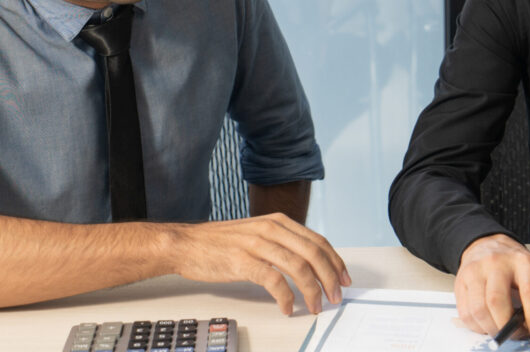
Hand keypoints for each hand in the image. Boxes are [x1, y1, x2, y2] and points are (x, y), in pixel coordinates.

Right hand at [164, 213, 350, 314]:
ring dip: (312, 291)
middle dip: (329, 278)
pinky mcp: (243, 262)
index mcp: (278, 221)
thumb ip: (281, 241)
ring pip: (299, 268)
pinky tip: (288, 307)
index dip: (335, 262)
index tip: (343, 279)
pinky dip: (286, 297)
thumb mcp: (257, 232)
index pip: (318, 241)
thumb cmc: (219, 242)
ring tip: (315, 306)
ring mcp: (257, 244)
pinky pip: (274, 282)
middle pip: (314, 254)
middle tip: (334, 297)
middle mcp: (271, 229)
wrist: (186, 244)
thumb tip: (307, 262)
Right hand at [454, 234, 529, 340]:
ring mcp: (475, 271)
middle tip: (517, 334)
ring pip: (479, 310)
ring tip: (502, 329)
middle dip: (508, 326)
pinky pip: (465, 313)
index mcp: (522, 262)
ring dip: (492, 329)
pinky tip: (488, 323)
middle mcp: (496, 263)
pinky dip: (478, 326)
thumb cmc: (515, 266)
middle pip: (497, 301)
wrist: (487, 245)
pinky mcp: (460, 282)